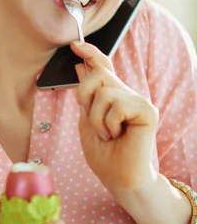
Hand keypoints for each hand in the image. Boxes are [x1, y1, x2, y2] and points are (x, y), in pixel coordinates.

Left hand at [71, 41, 158, 194]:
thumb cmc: (105, 156)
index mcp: (113, 97)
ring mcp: (138, 101)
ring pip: (103, 92)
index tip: (75, 44)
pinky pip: (116, 105)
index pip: (103, 67)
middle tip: (93, 122)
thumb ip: (86, 96)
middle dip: (85, 96)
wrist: (121, 179)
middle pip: (98, 74)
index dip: (91, 52)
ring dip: (97, 119)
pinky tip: (118, 136)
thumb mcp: (87, 121)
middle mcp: (127, 94)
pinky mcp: (147, 110)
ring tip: (109, 134)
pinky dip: (109, 124)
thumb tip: (81, 66)